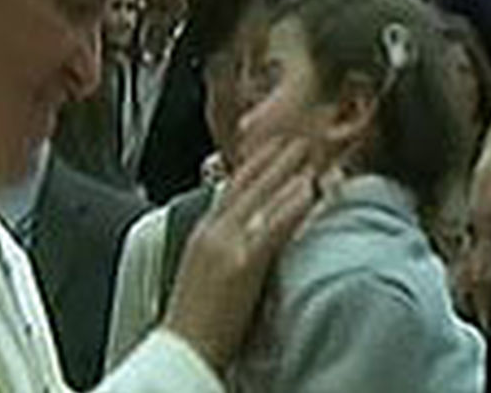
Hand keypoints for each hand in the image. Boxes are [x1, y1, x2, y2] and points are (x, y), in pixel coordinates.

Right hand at [161, 136, 319, 373]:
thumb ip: (223, 254)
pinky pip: (271, 227)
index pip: (230, 189)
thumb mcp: (204, 277)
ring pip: (260, 197)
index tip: (273, 148)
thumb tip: (244, 246)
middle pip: (245, 184)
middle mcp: (211, 232)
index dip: (253, 165)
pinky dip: (291, 205)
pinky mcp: (241, 265)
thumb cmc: (195, 327)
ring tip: (310, 150)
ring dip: (286, 171)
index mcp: (202, 235)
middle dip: (272, 157)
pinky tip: (309, 190)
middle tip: (296, 135)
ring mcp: (225, 245)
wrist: (179, 355)